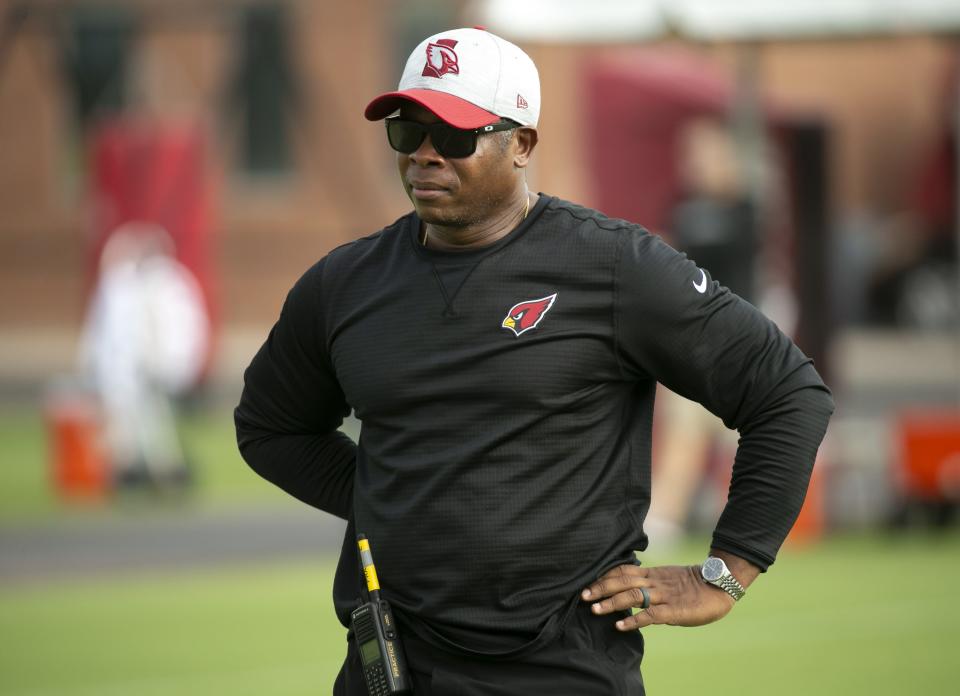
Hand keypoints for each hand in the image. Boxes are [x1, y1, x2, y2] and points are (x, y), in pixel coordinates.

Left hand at [581, 563, 734, 630]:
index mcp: (653, 573)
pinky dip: (634, 619)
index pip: (623, 571)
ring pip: (633, 595)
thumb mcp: (667, 578)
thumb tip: (630, 591)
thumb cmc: (693, 584)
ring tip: (595, 610)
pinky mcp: (675, 610)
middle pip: (623, 581)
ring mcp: (664, 595)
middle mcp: (655, 582)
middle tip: (583, 595)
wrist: (720, 585)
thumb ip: (650, 583)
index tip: (588, 582)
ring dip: (612, 603)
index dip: (605, 576)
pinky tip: (620, 625)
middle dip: (601, 587)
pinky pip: (651, 614)